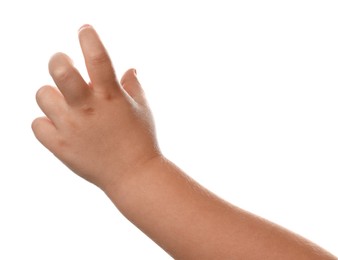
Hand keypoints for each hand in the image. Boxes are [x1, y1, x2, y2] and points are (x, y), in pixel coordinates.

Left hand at [32, 25, 160, 189]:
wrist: (133, 176)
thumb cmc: (141, 140)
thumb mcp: (143, 109)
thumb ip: (133, 86)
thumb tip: (130, 69)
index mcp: (111, 96)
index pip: (97, 57)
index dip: (88, 37)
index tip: (84, 30)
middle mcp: (88, 109)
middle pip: (59, 70)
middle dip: (58, 59)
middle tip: (63, 63)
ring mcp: (71, 128)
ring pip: (43, 95)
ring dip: (52, 95)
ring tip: (64, 103)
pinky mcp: (60, 147)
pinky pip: (37, 125)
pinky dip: (46, 122)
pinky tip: (60, 125)